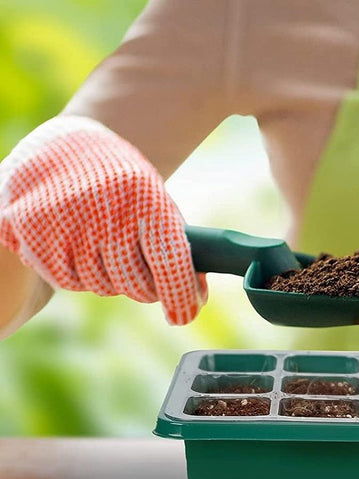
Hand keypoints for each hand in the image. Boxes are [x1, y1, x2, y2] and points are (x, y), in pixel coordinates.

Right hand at [0, 116, 204, 324]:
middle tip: (145, 278)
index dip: (180, 296)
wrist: (62, 146)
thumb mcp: (156, 200)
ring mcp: (62, 220)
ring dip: (110, 279)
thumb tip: (194, 297)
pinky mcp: (28, 231)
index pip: (169, 260)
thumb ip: (176, 245)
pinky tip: (76, 244)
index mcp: (144, 195)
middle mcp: (102, 207)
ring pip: (100, 285)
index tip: (183, 316)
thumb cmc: (123, 185)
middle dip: (146, 289)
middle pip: (134, 282)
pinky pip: (67, 280)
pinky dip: (78, 273)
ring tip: (104, 245)